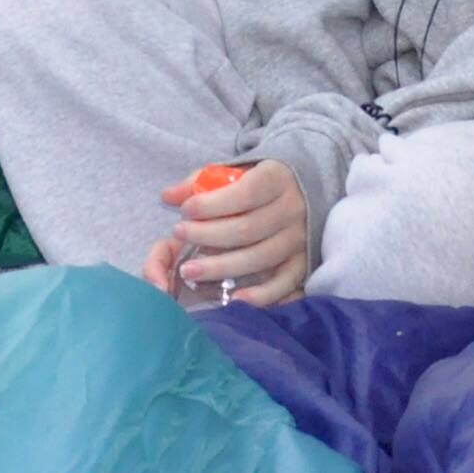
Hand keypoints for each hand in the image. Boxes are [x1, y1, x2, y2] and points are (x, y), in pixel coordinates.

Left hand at [140, 158, 309, 308]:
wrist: (304, 189)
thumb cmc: (259, 182)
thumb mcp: (235, 172)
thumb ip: (201, 182)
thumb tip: (168, 196)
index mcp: (277, 179)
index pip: (245, 193)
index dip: (212, 205)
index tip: (185, 210)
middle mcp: (292, 209)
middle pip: (247, 229)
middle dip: (207, 235)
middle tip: (178, 234)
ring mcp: (299, 238)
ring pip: (259, 258)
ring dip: (221, 267)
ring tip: (189, 270)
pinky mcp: (303, 262)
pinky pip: (284, 283)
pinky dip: (261, 295)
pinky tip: (233, 300)